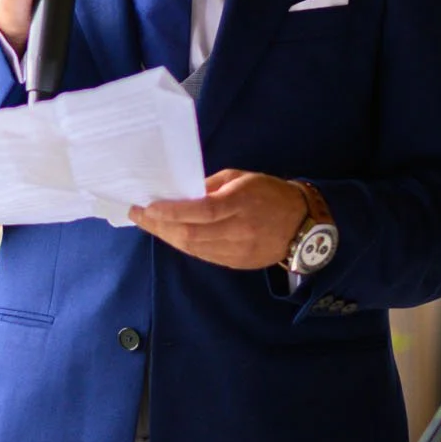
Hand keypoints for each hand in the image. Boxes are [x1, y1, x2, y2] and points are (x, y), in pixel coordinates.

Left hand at [129, 170, 307, 270]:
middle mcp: (239, 230)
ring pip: (194, 248)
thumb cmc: (268, 192)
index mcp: (241, 203)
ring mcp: (238, 251)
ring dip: (167, 237)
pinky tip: (171, 235)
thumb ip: (209, 186)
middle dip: (159, 226)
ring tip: (149, 224)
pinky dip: (184, 245)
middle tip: (138, 216)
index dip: (171, 212)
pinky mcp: (237, 263)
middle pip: (191, 234)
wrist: (302, 223)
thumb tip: (178, 194)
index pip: (200, 211)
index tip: (146, 206)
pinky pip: (203, 255)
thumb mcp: (240, 178)